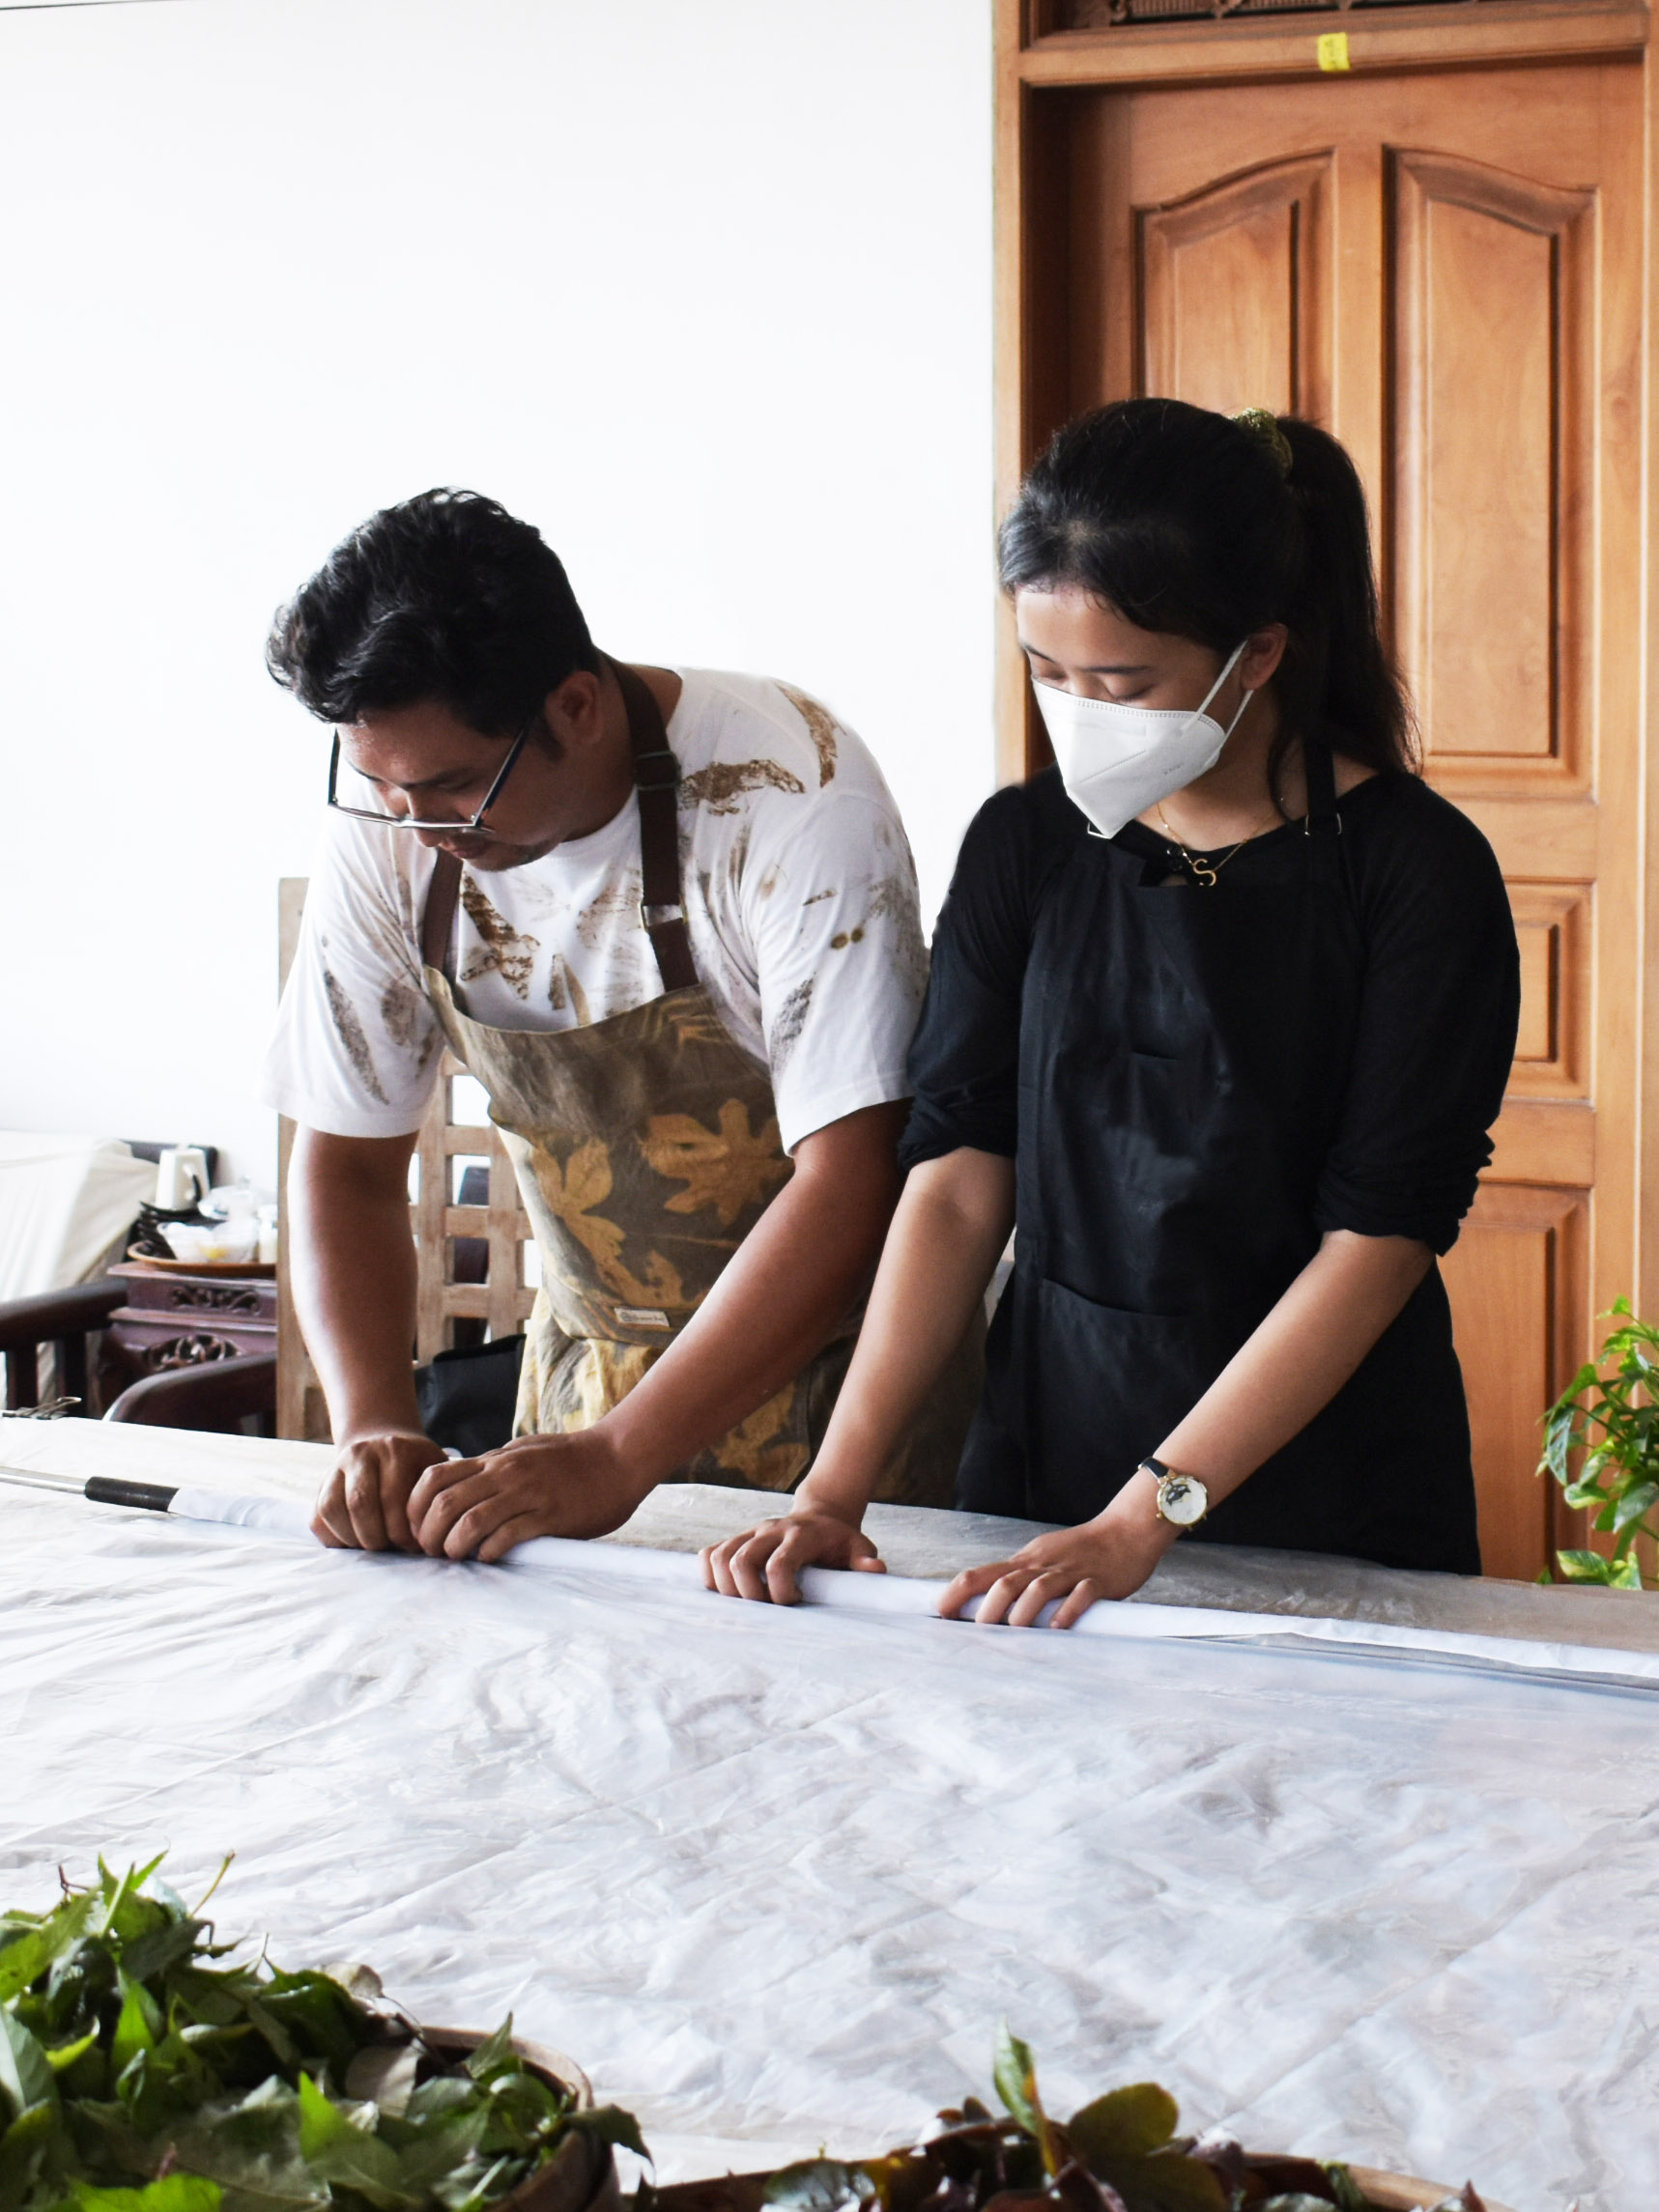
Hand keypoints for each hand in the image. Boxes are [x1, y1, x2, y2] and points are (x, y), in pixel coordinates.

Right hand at [314, 1430, 448, 1551]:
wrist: (384, 1441)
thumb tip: (429, 1538)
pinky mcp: (321, 1483)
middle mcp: (361, 1453)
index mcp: (395, 1449)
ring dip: (352, 1538)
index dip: (401, 1531)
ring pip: (332, 1509)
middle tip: (390, 1549)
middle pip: (359, 1503)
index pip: (392, 1498)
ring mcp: (336, 1466)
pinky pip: (317, 1516)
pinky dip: (334, 1537)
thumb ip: (436, 1497)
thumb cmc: (416, 1466)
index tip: (413, 1546)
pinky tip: (355, 1542)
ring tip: (372, 1547)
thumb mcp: (434, 1470)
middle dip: (376, 1537)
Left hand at [406, 1427, 650, 1561]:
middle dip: (429, 1534)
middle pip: (445, 1503)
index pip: (435, 1477)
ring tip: (457, 1557)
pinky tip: (488, 1558)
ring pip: (470, 1522)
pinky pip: (506, 1536)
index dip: (415, 1506)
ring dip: (454, 1547)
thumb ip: (494, 1467)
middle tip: (432, 1552)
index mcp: (496, 1460)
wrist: (619, 1458)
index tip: (418, 1527)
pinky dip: (489, 1552)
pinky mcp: (550, 1516)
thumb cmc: (572, 1457)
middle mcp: (505, 1474)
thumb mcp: (524, 1450)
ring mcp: (527, 1494)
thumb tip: (465, 1482)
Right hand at [700, 1505, 885, 1604]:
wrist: (821, 1517)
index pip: (779, 1564)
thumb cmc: (839, 1541)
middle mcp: (770, 1531)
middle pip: (741, 1560)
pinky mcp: (737, 1539)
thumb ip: (864, 1560)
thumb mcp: (858, 1547)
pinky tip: (727, 1591)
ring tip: (747, 1603)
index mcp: (800, 1535)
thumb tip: (876, 1570)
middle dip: (749, 1595)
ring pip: (719, 1556)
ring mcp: (750, 1533)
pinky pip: (709, 1554)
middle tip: (766, 1608)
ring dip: (725, 1588)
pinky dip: (709, 1575)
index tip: (795, 1602)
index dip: (781, 1592)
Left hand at [938, 1488, 1178, 1628]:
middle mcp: (1043, 1565)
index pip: (984, 1573)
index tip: (940, 1611)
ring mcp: (1070, 1572)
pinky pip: (1081, 1595)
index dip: (959, 1591)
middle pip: (1007, 1582)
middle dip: (988, 1608)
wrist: (1127, 1530)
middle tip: (977, 1631)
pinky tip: (1059, 1628)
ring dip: (1023, 1611)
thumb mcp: (1044, 1558)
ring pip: (1039, 1588)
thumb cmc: (1082, 1551)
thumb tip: (986, 1607)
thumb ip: (1020, 1580)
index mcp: (1027, 1560)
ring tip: (1015, 1631)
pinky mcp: (1098, 1581)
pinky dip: (1067, 1611)